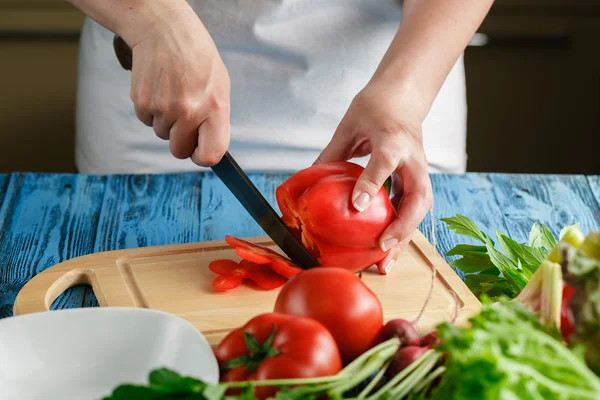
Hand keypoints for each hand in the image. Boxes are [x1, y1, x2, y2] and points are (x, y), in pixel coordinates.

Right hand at [129, 9, 230, 165]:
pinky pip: (147, 121)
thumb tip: (209, 146)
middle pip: (179, 150)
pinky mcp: (141, 102)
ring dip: (166, 121)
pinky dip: (152, 111)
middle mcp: (188, 111)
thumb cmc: (197, 56)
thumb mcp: (220, 86)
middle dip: (181, 141)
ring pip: (162, 134)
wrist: (165, 30)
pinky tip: (160, 90)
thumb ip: (216, 118)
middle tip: (184, 120)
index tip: (199, 152)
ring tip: (173, 94)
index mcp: (214, 107)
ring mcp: (163, 108)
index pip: (210, 154)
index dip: (202, 157)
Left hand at [314, 80, 432, 273]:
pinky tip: (387, 249)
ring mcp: (419, 170)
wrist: (403, 98)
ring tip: (386, 264)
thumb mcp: (348, 126)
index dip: (370, 185)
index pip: (383, 163)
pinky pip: (413, 209)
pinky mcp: (418, 180)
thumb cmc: (375, 108)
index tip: (356, 207)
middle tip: (381, 247)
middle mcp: (412, 158)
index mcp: (392, 139)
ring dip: (404, 237)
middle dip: (402, 226)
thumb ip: (332, 155)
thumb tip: (309, 182)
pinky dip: (402, 230)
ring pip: (419, 209)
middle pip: (417, 197)